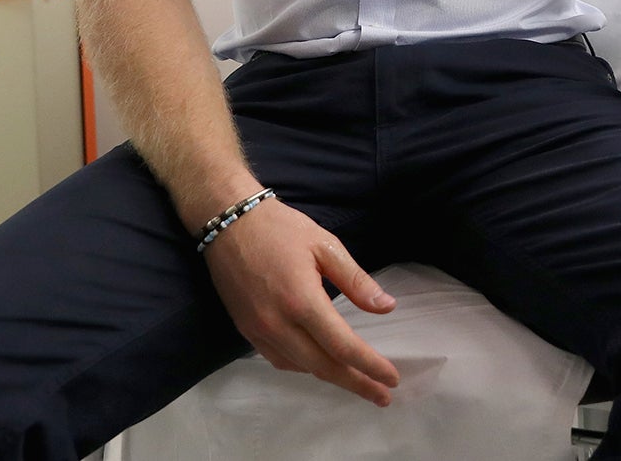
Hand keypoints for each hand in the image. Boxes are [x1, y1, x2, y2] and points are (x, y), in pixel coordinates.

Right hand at [202, 199, 401, 403]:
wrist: (228, 222)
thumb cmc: (281, 228)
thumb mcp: (326, 246)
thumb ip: (355, 281)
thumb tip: (386, 307)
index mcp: (302, 300)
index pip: (342, 346)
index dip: (370, 366)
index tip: (392, 379)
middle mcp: (278, 323)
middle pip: (323, 367)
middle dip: (356, 384)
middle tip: (383, 397)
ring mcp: (258, 330)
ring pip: (300, 367)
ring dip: (331, 378)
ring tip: (358, 382)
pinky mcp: (246, 330)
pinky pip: (278, 359)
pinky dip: (304, 367)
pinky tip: (320, 364)